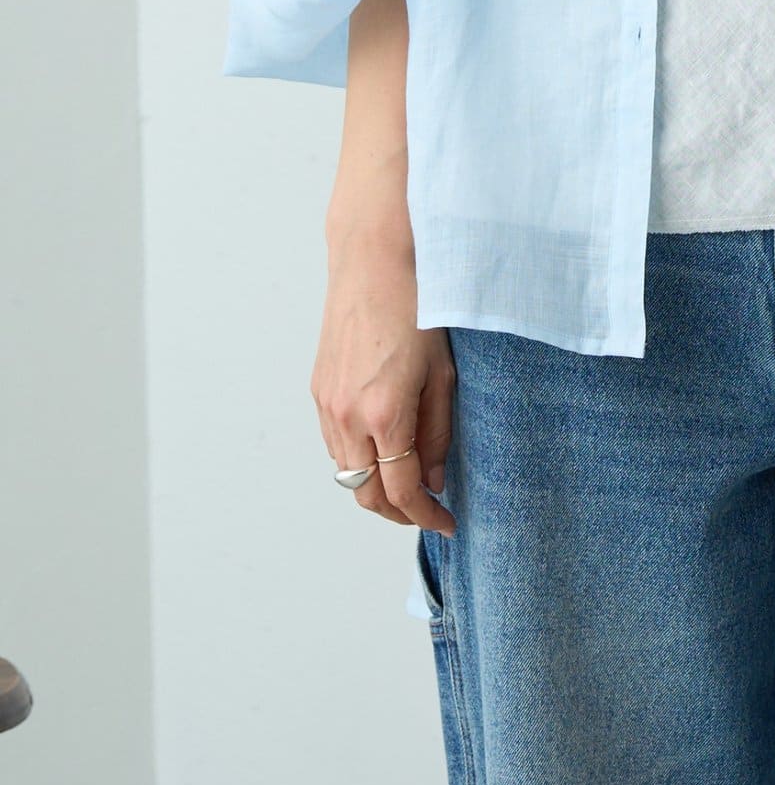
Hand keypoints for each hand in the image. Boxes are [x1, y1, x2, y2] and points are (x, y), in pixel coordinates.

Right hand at [311, 225, 457, 535]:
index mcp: (384, 414)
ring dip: (376, 487)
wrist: (374, 262)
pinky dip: (359, 459)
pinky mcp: (319, 391)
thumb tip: (433, 479)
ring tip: (410, 480)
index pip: (401, 491)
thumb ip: (438, 433)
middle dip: (398, 513)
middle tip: (428, 510)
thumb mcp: (443, 373)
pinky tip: (384, 447)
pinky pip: (335, 444)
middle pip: (366, 494)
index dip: (425, 515)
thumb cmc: (418, 308)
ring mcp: (327, 405)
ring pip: (347, 473)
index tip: (447, 521)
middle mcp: (347, 417)